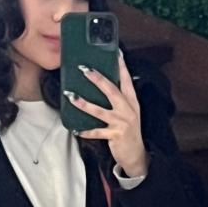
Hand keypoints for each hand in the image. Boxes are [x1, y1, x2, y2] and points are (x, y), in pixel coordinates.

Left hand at [64, 52, 147, 177]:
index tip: (116, 52)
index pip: (126, 80)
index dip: (121, 66)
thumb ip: (120, 100)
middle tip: (85, 70)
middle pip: (112, 91)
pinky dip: (86, 132)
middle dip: (98, 79)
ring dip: (84, 104)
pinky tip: (76, 130)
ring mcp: (122, 123)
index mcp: (131, 102)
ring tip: (71, 96)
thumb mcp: (128, 113)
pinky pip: (97, 132)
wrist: (136, 155)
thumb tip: (104, 84)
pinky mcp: (115, 135)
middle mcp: (128, 110)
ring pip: (100, 111)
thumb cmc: (129, 131)